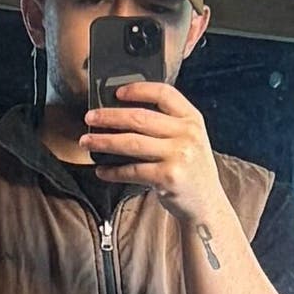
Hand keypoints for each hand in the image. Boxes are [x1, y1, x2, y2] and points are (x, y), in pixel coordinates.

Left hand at [80, 81, 236, 240]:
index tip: (116, 92)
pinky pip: (131, 170)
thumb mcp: (189, 139)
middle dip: (109, 116)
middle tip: (89, 117)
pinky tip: (101, 170)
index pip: (164, 93)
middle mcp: (188, 134)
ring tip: (86, 141)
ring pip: (131, 142)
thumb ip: (167, 123)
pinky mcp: (168, 178)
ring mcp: (179, 156)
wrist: (206, 204)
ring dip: (103, 141)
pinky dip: (112, 171)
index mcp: (192, 119)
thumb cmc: (190, 169)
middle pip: (140, 117)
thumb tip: (122, 111)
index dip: (138, 90)